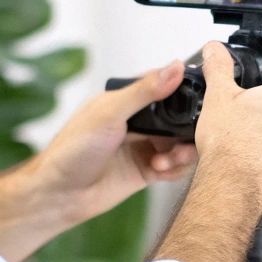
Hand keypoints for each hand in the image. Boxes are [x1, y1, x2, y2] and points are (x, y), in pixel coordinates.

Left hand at [29, 60, 200, 223]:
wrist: (61, 195)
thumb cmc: (73, 150)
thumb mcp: (109, 113)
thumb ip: (144, 91)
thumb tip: (175, 67)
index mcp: (129, 100)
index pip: (168, 87)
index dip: (186, 93)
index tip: (201, 102)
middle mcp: (140, 122)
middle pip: (180, 118)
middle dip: (187, 130)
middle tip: (182, 140)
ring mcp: (145, 147)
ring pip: (181, 144)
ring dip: (181, 152)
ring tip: (165, 160)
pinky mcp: (148, 171)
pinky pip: (175, 167)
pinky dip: (175, 169)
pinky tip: (160, 171)